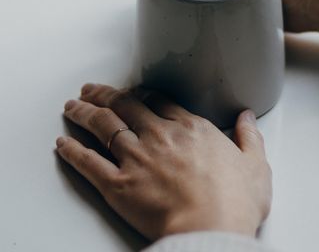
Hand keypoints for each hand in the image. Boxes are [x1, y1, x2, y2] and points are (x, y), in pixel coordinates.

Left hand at [56, 83, 270, 240]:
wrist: (211, 229)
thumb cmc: (234, 203)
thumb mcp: (256, 166)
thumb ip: (249, 138)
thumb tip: (247, 119)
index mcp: (191, 129)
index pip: (158, 101)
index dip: (140, 94)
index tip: (131, 92)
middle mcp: (159, 136)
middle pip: (124, 106)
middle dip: (104, 94)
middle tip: (91, 89)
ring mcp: (136, 158)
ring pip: (102, 126)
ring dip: (83, 113)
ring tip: (71, 106)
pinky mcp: (118, 185)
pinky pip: (88, 163)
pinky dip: (72, 151)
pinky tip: (62, 144)